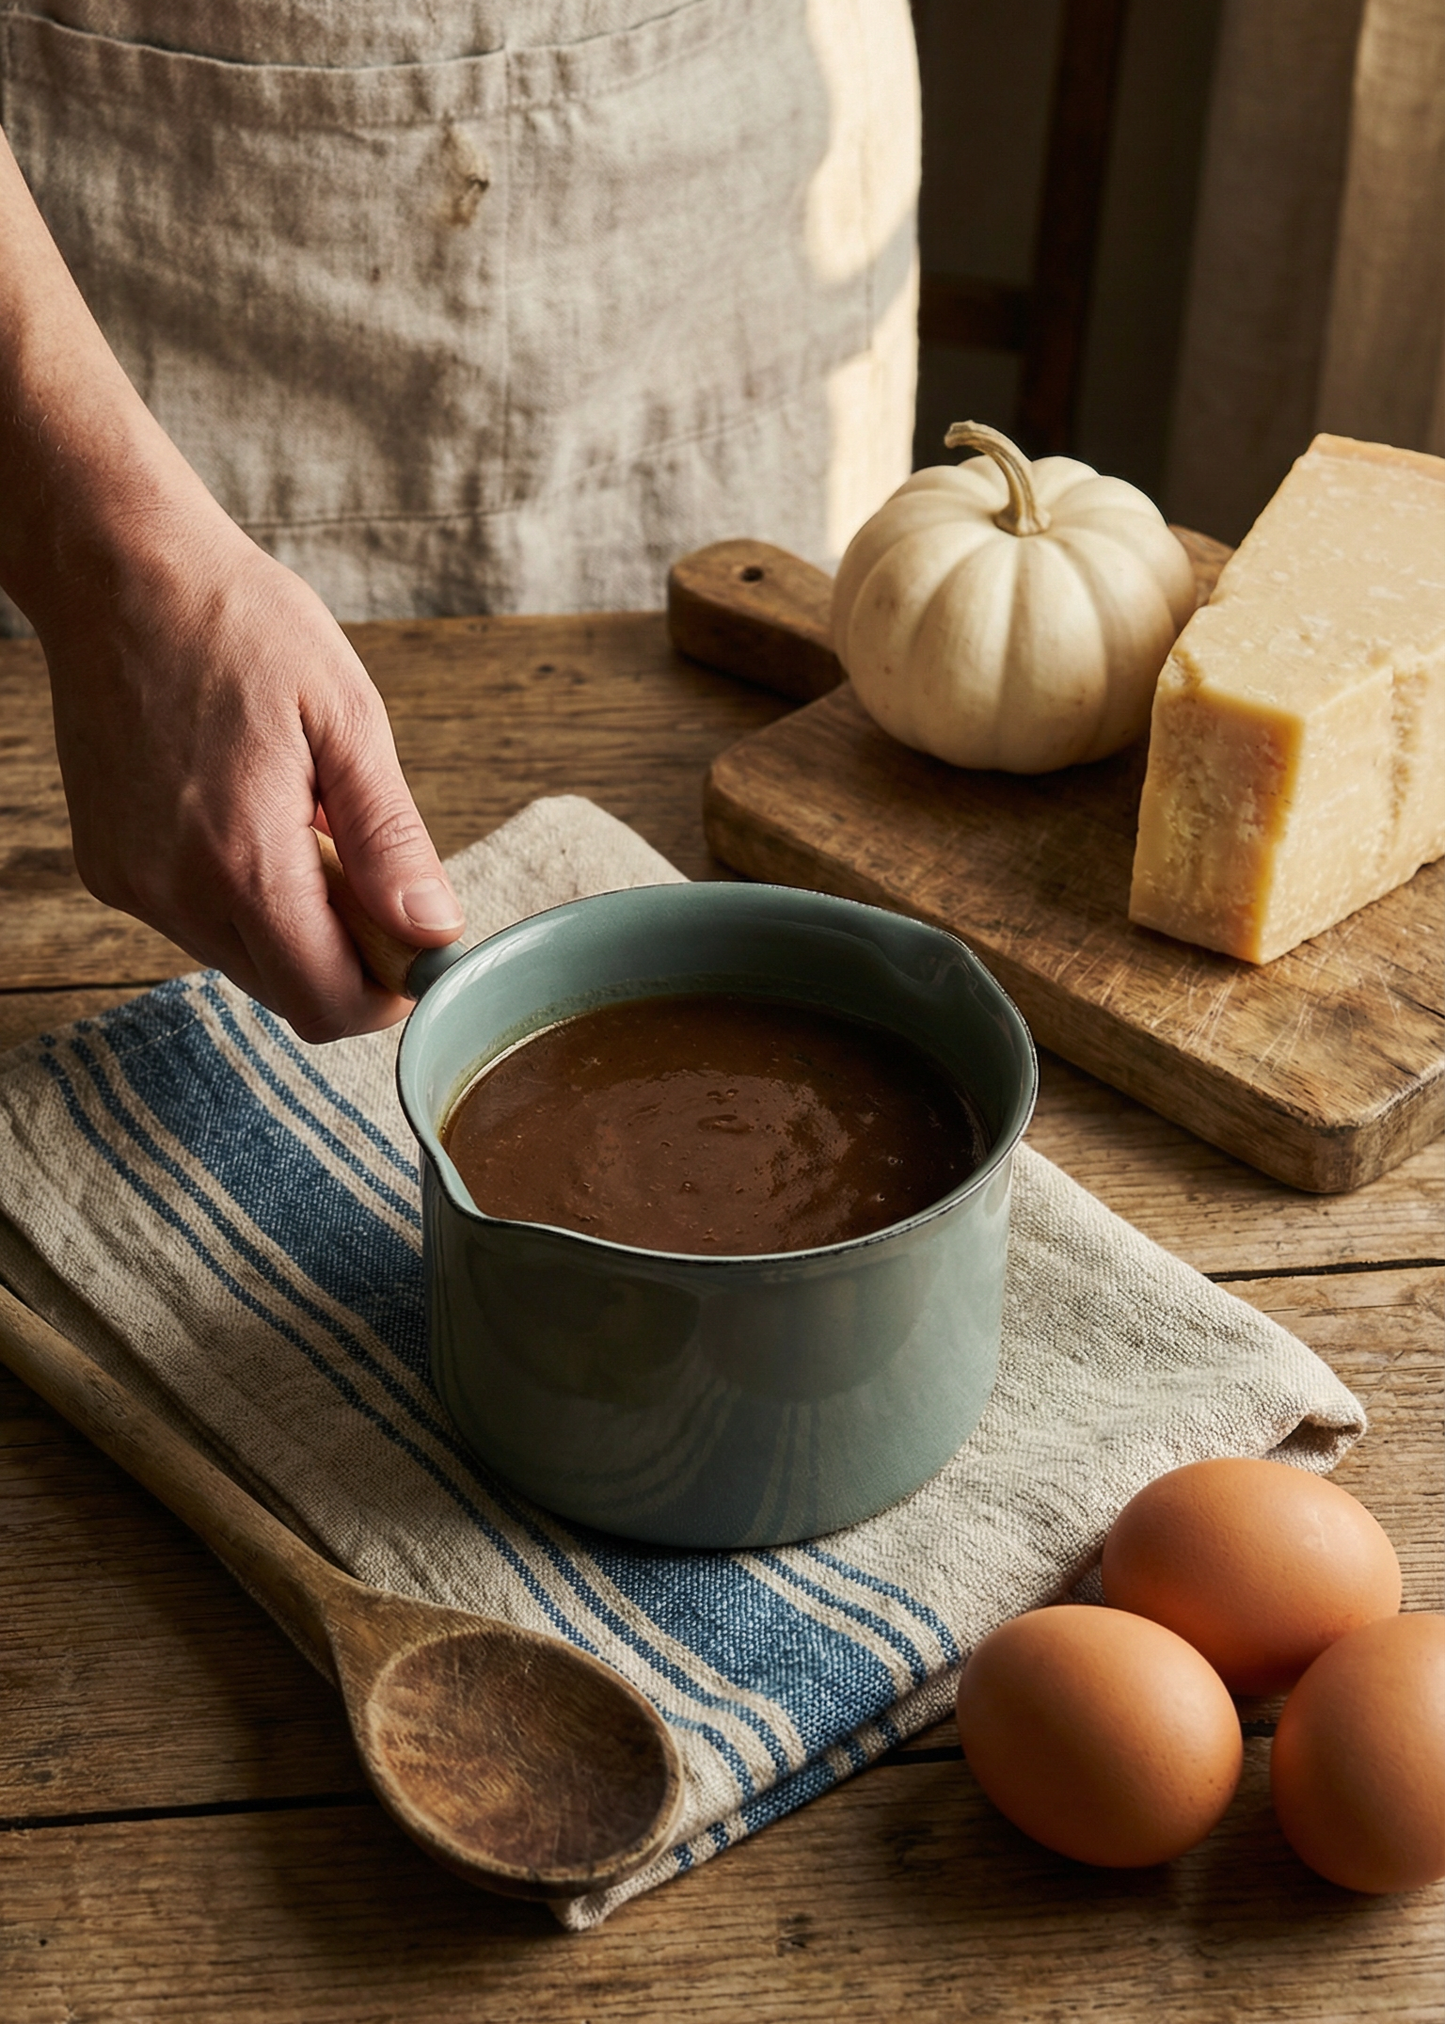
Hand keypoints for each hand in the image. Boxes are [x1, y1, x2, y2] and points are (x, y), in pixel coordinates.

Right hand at [38, 504, 463, 1042]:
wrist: (120, 573)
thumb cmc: (241, 627)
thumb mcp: (347, 720)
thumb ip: (391, 841)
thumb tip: (433, 932)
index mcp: (242, 858)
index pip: (327, 1000)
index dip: (388, 990)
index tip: (416, 940)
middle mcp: (174, 890)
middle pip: (288, 993)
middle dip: (345, 956)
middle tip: (366, 867)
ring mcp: (132, 884)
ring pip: (243, 963)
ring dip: (293, 926)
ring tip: (303, 825)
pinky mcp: (109, 870)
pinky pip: (196, 924)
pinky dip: (240, 898)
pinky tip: (249, 818)